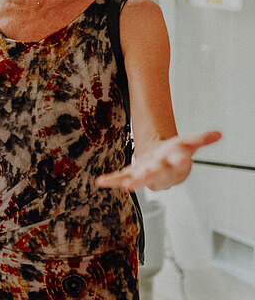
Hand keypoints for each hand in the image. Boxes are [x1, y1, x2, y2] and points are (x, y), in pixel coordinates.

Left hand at [96, 130, 221, 190]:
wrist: (165, 168)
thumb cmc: (175, 153)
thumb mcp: (189, 143)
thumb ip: (202, 139)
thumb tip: (219, 134)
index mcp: (174, 161)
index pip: (179, 160)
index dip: (179, 159)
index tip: (180, 159)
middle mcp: (160, 170)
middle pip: (157, 173)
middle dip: (151, 175)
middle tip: (146, 177)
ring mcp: (145, 174)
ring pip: (138, 180)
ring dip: (132, 183)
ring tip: (126, 186)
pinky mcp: (132, 174)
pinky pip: (120, 177)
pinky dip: (111, 180)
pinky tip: (100, 182)